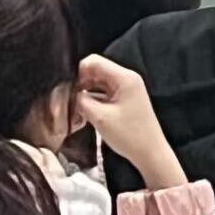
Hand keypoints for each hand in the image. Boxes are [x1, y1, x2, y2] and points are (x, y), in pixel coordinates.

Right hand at [77, 55, 186, 189]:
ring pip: (97, 84)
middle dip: (78, 84)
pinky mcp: (123, 100)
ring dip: (84, 94)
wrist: (150, 153)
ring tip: (71, 109)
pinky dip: (91, 102)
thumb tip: (68, 94)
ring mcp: (125, 90)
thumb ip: (81, 102)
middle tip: (64, 100)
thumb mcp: (100, 118)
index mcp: (124, 78)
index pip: (95, 62)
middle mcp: (126, 79)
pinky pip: (102, 94)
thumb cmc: (130, 135)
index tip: (64, 87)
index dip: (77, 72)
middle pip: (95, 72)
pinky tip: (80, 114)